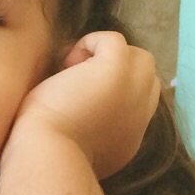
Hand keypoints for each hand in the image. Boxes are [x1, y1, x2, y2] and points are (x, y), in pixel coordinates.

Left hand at [14, 31, 159, 178]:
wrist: (48, 154)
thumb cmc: (50, 154)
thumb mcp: (81, 150)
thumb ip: (94, 132)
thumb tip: (83, 112)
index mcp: (131, 134)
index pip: (138, 100)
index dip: (114, 90)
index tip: (84, 97)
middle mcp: (141, 112)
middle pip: (146, 75)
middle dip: (117, 71)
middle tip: (81, 83)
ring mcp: (134, 90)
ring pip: (138, 57)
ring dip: (107, 57)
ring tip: (75, 73)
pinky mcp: (118, 69)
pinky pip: (114, 40)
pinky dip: (90, 43)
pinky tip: (67, 65)